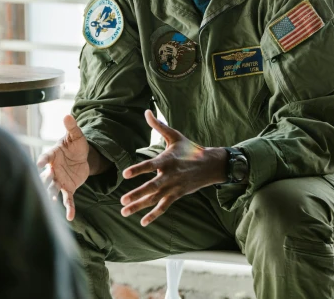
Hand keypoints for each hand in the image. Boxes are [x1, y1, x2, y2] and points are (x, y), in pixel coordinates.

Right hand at [37, 115, 89, 220]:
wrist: (82, 157)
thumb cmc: (76, 145)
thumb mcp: (76, 136)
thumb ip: (72, 127)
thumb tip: (68, 115)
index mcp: (53, 155)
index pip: (46, 156)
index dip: (42, 160)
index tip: (38, 163)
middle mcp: (53, 169)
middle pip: (46, 175)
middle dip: (43, 180)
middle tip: (40, 185)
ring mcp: (59, 180)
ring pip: (53, 188)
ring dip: (51, 194)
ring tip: (50, 201)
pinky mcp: (68, 188)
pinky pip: (67, 199)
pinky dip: (68, 208)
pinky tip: (70, 217)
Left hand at [120, 110, 226, 226]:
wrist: (211, 165)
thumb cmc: (190, 149)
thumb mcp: (175, 136)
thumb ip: (158, 126)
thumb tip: (146, 111)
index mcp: (167, 160)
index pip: (150, 166)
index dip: (138, 169)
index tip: (125, 174)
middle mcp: (169, 176)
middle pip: (151, 187)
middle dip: (136, 194)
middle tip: (122, 200)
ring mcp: (173, 187)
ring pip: (154, 199)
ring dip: (139, 206)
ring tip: (124, 211)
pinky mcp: (177, 195)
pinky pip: (164, 207)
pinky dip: (154, 215)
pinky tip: (142, 222)